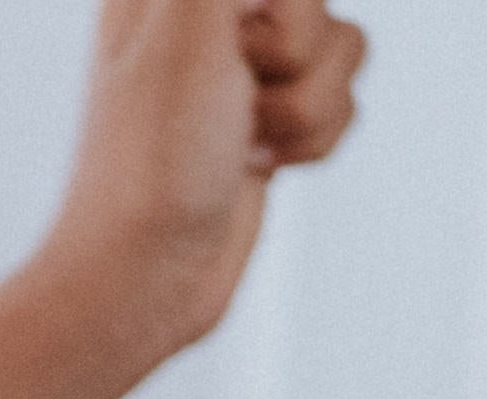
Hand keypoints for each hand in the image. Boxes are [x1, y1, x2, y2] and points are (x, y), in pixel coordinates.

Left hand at [40, 0, 370, 358]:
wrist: (141, 284)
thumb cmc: (149, 164)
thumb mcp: (191, 20)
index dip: (282, 9)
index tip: (249, 54)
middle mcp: (211, 7)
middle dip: (294, 49)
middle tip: (233, 90)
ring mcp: (244, 63)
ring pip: (345, 44)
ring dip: (303, 108)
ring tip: (240, 143)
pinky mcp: (270, 115)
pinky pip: (343, 100)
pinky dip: (312, 142)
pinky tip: (257, 168)